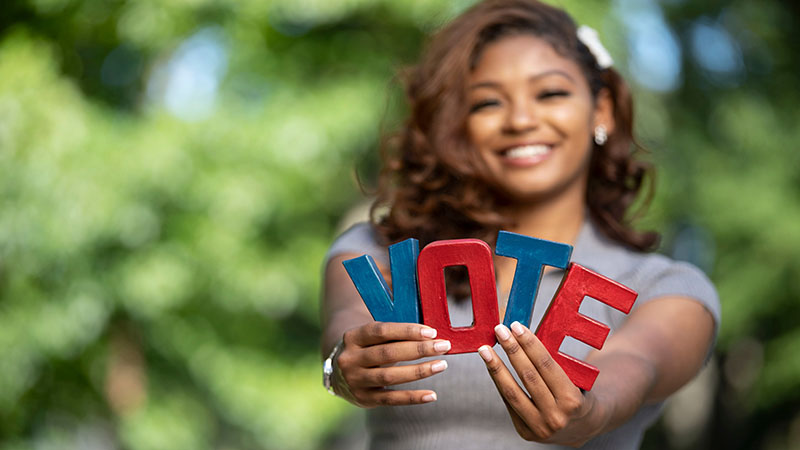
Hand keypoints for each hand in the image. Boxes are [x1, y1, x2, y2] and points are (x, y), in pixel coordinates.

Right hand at [333, 322, 450, 407]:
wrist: (339, 372)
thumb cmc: (367, 348)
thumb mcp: (372, 337)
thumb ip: (395, 335)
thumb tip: (431, 335)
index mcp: (352, 337)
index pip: (381, 331)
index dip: (407, 331)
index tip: (431, 332)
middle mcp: (350, 359)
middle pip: (387, 353)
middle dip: (418, 349)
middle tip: (443, 346)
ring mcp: (355, 380)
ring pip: (390, 376)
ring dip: (419, 371)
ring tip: (441, 365)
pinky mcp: (363, 399)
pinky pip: (391, 399)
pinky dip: (412, 397)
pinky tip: (431, 395)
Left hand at [478, 321, 605, 445]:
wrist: (584, 427)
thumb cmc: (577, 394)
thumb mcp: (575, 378)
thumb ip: (551, 362)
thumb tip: (522, 335)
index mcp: (571, 400)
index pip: (546, 365)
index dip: (529, 344)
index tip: (516, 326)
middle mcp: (556, 417)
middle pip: (527, 377)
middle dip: (512, 350)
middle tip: (499, 330)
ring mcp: (540, 428)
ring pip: (512, 393)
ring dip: (496, 368)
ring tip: (485, 350)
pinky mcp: (526, 433)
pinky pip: (509, 404)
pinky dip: (500, 384)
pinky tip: (493, 368)